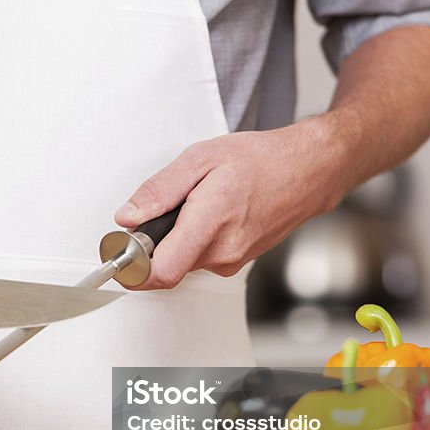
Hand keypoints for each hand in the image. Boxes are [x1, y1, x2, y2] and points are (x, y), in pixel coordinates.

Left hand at [114, 117, 348, 289]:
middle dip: (153, 243)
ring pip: (181, 261)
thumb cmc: (261, 160)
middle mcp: (222, 251)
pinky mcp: (235, 264)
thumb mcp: (200, 157)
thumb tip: (127, 218)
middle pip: (165, 266)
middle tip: (161, 211)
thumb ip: (159, 190)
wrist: (309, 171)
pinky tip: (210, 214)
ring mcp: (231, 261)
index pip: (160, 271)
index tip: (120, 251)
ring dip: (175, 239)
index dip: (132, 267)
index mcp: (211, 221)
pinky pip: (198, 258)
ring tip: (195, 205)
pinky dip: (193, 240)